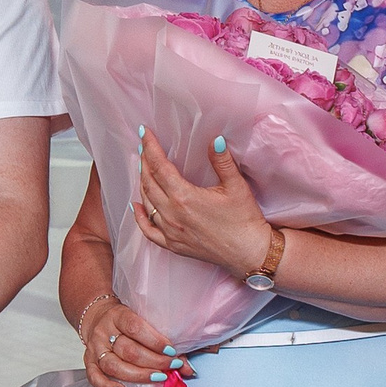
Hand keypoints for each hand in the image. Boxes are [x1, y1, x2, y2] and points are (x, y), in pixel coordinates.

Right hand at [82, 297, 173, 386]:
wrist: (96, 316)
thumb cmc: (125, 321)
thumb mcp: (143, 321)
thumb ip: (164, 343)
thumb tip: (188, 368)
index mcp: (118, 315)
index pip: (135, 328)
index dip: (155, 341)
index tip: (172, 351)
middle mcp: (104, 332)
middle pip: (128, 350)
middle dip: (153, 361)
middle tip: (172, 366)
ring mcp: (94, 348)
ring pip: (113, 365)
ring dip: (138, 375)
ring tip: (158, 377)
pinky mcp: (88, 361)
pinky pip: (94, 377)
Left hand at [135, 132, 272, 276]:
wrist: (249, 253)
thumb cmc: (244, 221)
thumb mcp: (236, 186)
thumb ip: (222, 161)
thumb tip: (216, 140)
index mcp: (184, 197)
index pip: (160, 167)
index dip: (150, 148)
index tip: (144, 134)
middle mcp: (172, 215)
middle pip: (149, 183)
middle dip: (145, 162)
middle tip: (144, 147)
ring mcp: (171, 232)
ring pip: (147, 203)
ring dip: (143, 183)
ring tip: (143, 168)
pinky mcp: (173, 245)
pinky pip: (149, 231)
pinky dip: (140, 217)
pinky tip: (136, 206)